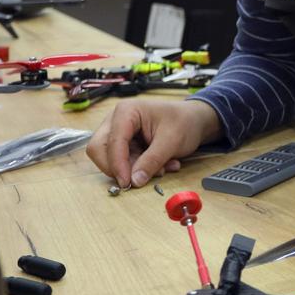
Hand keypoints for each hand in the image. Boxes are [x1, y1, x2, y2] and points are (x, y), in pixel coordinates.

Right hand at [87, 99, 222, 187]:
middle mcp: (116, 120)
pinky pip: (123, 162)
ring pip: (111, 159)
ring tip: (162, 168)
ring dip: (134, 169)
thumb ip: (152, 160)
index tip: (127, 182)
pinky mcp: (124, 144)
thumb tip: (135, 180)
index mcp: (126, 111)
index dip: (117, 164)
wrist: (194, 121)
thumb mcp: (172, 141)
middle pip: (99, 149)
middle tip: (140, 178)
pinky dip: (139, 168)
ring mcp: (118, 132)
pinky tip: (161, 165)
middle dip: (119, 167)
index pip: (112, 141)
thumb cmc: (184, 122)